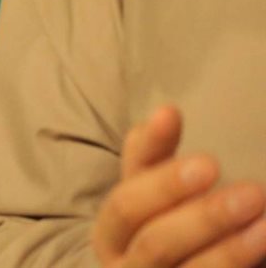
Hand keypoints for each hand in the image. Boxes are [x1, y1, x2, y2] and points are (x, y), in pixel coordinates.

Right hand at [93, 105, 265, 266]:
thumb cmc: (160, 228)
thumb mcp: (147, 191)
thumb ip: (151, 153)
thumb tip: (167, 110)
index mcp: (111, 235)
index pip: (126, 205)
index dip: (163, 184)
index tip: (209, 161)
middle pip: (155, 243)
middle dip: (204, 218)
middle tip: (254, 192)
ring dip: (229, 248)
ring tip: (264, 216)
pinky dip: (235, 264)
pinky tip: (261, 239)